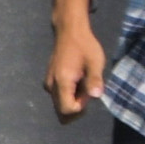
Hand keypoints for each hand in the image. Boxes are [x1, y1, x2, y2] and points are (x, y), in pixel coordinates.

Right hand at [45, 0, 106, 122]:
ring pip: (60, 105)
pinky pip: (58, 97)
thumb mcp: (95, 62)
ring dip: (73, 100)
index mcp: (62, 81)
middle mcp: (51, 85)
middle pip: (62, 112)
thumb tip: (96, 96)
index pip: (68, 109)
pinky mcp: (49, 82)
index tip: (88, 90)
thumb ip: (95, 80)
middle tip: (86, 88)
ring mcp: (48, 84)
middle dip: (77, 106)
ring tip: (81, 81)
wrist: (69, 31)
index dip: (81, 106)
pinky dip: (69, 94)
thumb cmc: (84, 45)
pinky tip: (76, 79)